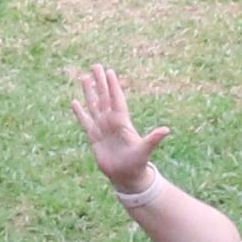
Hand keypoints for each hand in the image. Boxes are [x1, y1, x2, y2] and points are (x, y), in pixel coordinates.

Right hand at [69, 62, 162, 192]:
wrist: (127, 176)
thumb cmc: (137, 163)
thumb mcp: (145, 149)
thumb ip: (153, 139)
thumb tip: (166, 130)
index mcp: (122, 121)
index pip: (116, 99)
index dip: (113, 85)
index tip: (109, 71)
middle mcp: (111, 121)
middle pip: (104, 97)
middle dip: (100, 81)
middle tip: (95, 65)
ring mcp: (102, 128)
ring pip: (94, 105)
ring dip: (89, 92)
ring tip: (84, 78)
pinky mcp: (94, 137)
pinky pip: (85, 121)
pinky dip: (80, 112)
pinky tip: (74, 102)